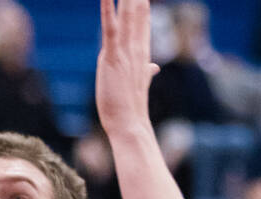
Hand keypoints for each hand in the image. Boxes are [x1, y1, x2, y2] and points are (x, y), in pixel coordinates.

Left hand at [96, 0, 159, 138]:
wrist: (130, 124)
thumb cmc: (130, 107)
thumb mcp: (139, 83)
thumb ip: (146, 70)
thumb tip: (153, 66)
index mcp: (141, 54)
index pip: (143, 23)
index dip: (142, 5)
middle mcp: (136, 49)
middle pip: (137, 14)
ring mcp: (125, 52)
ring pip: (126, 16)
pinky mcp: (112, 57)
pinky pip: (109, 28)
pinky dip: (107, 10)